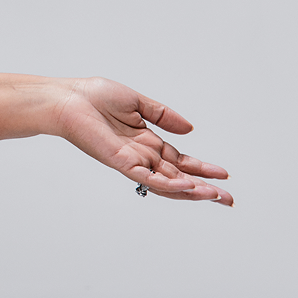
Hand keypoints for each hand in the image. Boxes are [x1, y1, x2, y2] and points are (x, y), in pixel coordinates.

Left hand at [52, 77, 232, 204]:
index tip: (225, 175)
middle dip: (205, 189)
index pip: (179, 161)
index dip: (202, 169)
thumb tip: (190, 129)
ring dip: (192, 191)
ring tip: (216, 196)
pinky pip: (148, 178)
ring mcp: (132, 161)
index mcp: (146, 141)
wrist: (67, 98)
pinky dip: (169, 185)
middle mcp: (141, 155)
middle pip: (178, 178)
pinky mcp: (121, 162)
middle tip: (229, 200)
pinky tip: (189, 188)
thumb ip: (163, 115)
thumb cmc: (93, 97)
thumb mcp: (136, 102)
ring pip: (167, 184)